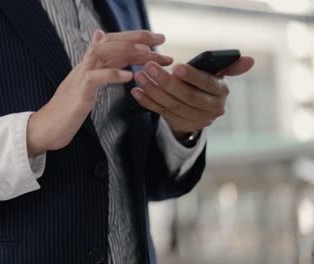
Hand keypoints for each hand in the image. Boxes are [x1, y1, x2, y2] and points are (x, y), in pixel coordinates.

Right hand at [27, 30, 173, 155]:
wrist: (46, 128)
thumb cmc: (68, 109)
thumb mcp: (86, 82)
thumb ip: (97, 63)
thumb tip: (99, 37)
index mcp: (89, 65)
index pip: (113, 43)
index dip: (135, 38)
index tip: (158, 41)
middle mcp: (84, 66)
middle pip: (109, 42)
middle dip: (136, 38)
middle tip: (161, 40)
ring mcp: (79, 78)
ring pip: (101, 53)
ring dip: (125, 50)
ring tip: (147, 53)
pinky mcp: (78, 93)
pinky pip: (94, 79)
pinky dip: (112, 75)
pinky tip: (129, 76)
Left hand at [131, 56, 254, 137]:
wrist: (199, 108)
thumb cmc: (206, 83)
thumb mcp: (218, 74)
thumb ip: (230, 66)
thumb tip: (250, 60)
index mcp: (221, 93)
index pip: (207, 84)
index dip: (192, 76)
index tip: (176, 66)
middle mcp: (211, 109)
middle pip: (186, 96)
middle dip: (165, 81)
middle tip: (149, 67)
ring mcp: (195, 120)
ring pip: (171, 105)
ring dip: (152, 91)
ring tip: (139, 76)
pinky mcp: (179, 125)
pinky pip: (160, 113)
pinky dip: (147, 102)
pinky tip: (136, 92)